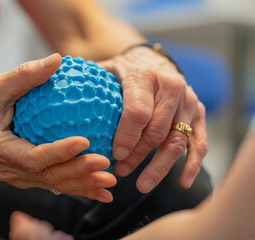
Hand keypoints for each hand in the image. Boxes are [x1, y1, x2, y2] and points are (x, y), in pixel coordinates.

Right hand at [0, 54, 115, 201]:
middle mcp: (7, 168)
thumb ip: (25, 75)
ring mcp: (16, 176)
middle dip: (79, 172)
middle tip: (106, 164)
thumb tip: (58, 59)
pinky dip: (77, 188)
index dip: (59, 152)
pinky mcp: (25, 177)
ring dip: (83, 185)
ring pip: (53, 184)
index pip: (32, 156)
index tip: (84, 141)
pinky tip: (100, 193)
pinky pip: (53, 183)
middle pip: (47, 175)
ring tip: (109, 183)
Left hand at [98, 47, 207, 192]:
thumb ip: (85, 83)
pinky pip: (199, 142)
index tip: (114, 155)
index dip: (126, 137)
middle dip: (138, 155)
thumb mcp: (103, 70)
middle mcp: (171, 87)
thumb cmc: (123, 71)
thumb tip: (55, 97)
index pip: (137, 112)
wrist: (153, 61)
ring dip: (160, 166)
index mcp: (144, 75)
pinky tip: (183, 182)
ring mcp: (188, 101)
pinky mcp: (198, 114)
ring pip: (177, 141)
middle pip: (157, 131)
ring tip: (142, 185)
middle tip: (120, 171)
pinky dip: (193, 164)